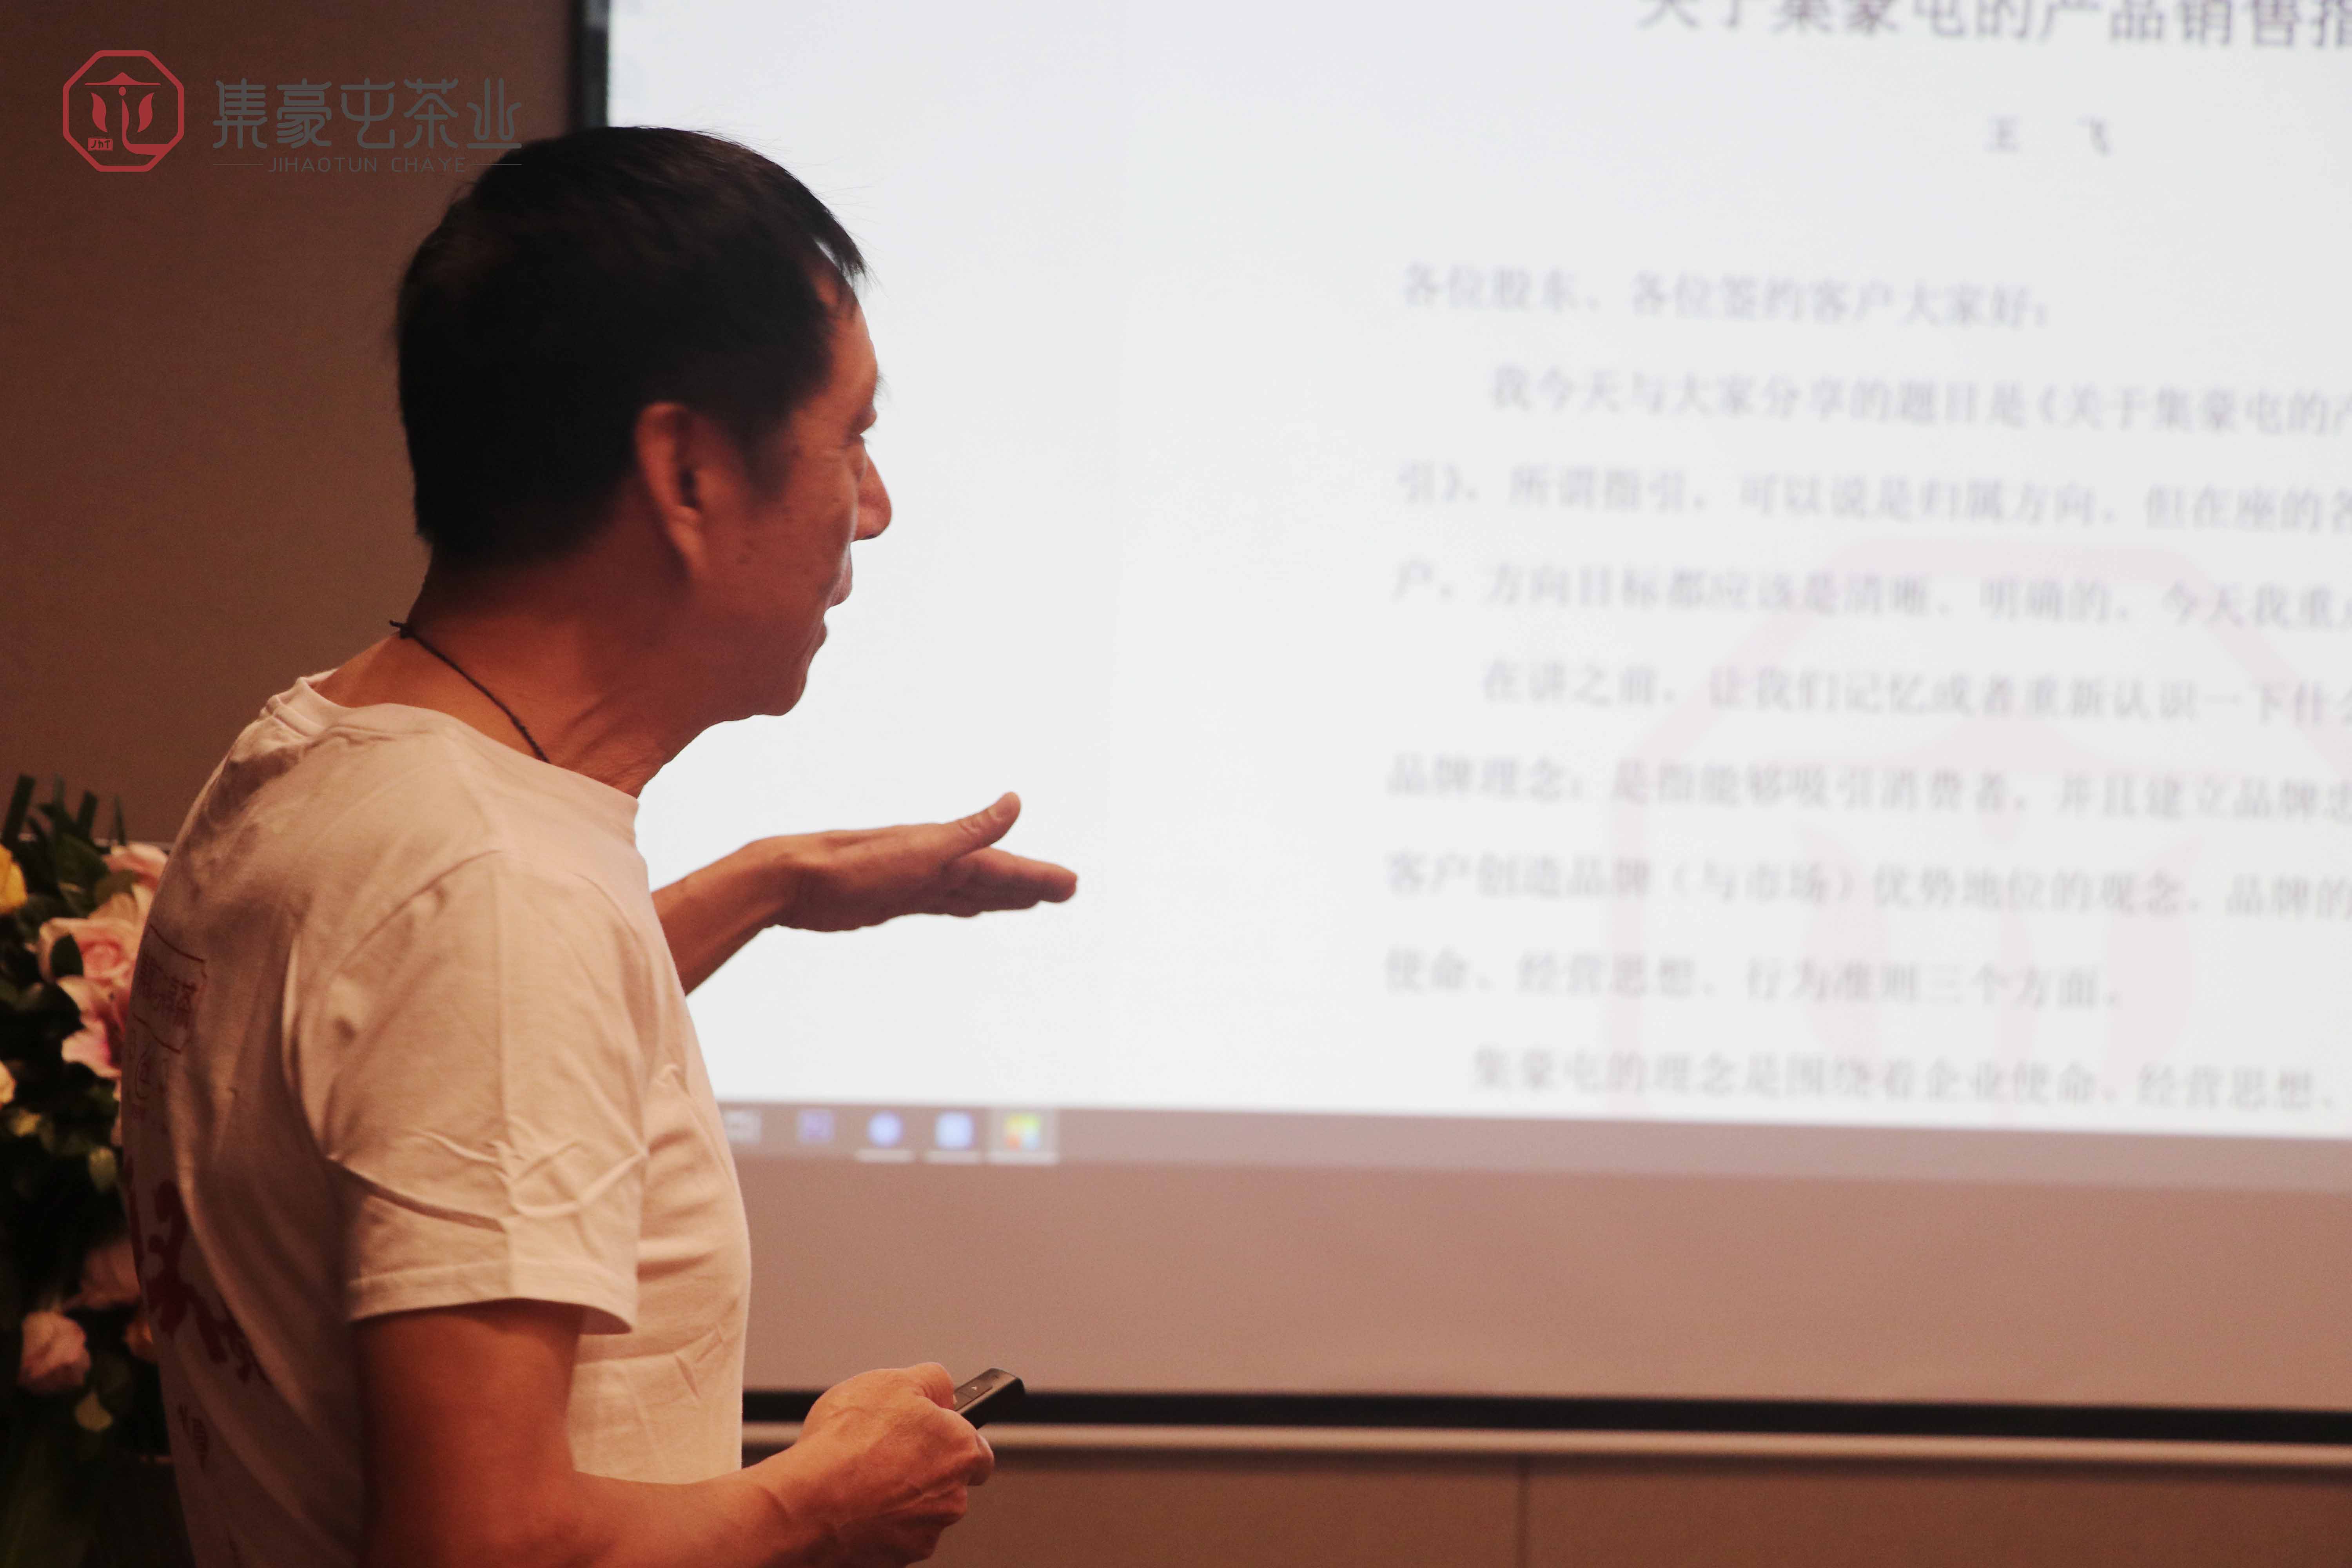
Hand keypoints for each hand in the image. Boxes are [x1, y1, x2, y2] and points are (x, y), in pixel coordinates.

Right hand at [763, 1364, 994, 1566]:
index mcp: (961, 1451)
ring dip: (899, 1494)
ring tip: (861, 1475)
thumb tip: (943, 1389)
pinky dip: (879, 1520)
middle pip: (947, 1480)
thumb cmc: (846, 1443)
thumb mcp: (891, 1381)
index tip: (927, 1433)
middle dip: (922, 1467)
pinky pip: (894, 1532)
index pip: (976, 1448)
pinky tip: (855, 1502)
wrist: (807, 1503)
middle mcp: (953, 1496)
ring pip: (919, 1508)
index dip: (950, 1437)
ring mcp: (925, 1531)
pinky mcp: (897, 1556)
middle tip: (884, 1450)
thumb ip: (932, 1382)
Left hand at [766, 794, 1077, 932]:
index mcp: (944, 851)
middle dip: (1028, 885)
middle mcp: (933, 864)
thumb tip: (1014, 801)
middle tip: (1067, 890)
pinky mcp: (892, 901)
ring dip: (1001, 896)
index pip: (1001, 867)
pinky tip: (971, 910)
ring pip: (969, 892)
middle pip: (992, 879)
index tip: (1071, 884)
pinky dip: (963, 906)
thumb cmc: (851, 865)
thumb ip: (970, 831)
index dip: (1036, 876)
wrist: (791, 881)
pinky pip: (941, 904)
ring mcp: (913, 883)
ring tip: (1031, 900)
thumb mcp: (920, 850)